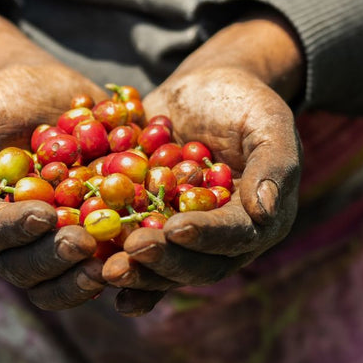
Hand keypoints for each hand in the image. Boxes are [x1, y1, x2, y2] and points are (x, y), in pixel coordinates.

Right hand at [0, 8, 108, 309]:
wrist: (45, 90)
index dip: (15, 230)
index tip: (43, 214)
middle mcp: (17, 243)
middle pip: (29, 270)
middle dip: (56, 258)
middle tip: (84, 241)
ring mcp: (58, 244)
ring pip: (66, 279)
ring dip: (88, 277)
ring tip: (114, 262)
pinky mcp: (97, 236)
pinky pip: (109, 262)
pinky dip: (128, 260)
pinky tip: (148, 249)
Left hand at [101, 13, 304, 314]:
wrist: (203, 89)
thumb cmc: (245, 101)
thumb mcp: (268, 121)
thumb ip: (273, 165)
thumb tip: (265, 212)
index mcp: (260, 221)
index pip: (234, 235)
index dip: (206, 236)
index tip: (176, 228)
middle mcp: (222, 241)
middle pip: (195, 264)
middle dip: (163, 261)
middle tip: (131, 252)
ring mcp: (184, 239)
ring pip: (162, 268)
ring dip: (136, 273)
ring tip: (107, 270)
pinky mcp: (150, 229)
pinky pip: (132, 252)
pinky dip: (111, 260)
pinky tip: (88, 268)